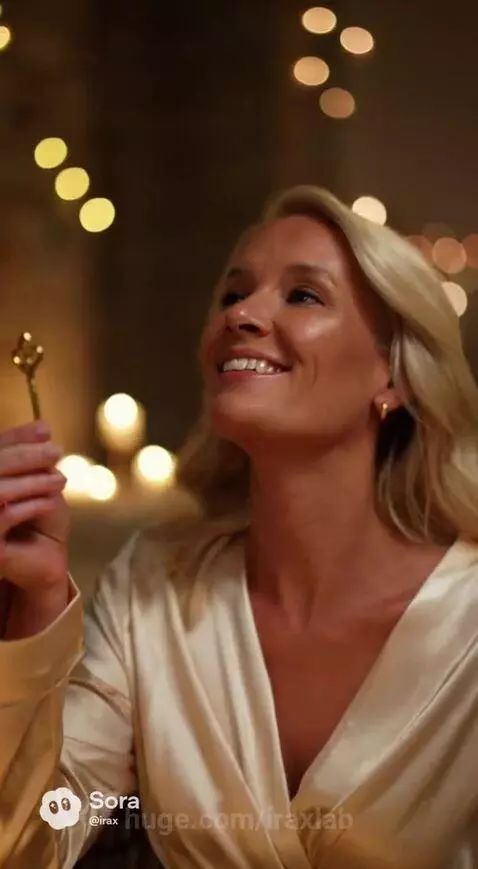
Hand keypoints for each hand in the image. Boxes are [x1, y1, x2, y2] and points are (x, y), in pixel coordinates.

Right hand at [0, 421, 68, 593]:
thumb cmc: (37, 520)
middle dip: (26, 455)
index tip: (45, 429)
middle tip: (57, 451)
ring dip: (32, 481)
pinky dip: (31, 505)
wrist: (40, 564)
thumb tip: (43, 426)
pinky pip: (5, 516)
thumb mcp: (35, 484)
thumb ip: (32, 459)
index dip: (16, 438)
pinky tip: (52, 501)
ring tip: (61, 480)